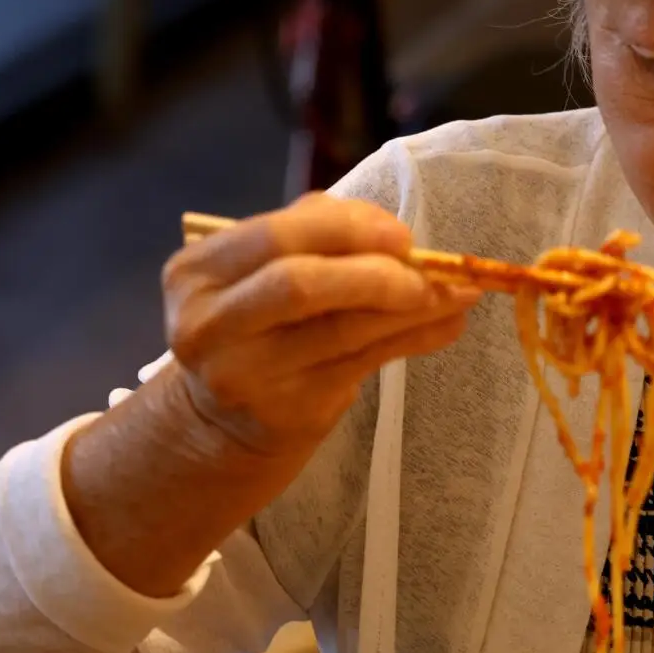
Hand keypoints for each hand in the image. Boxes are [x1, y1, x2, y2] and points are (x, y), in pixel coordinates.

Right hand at [162, 193, 480, 458]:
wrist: (221, 423)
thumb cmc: (253, 327)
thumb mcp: (256, 275)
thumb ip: (311, 236)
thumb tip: (394, 233)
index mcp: (194, 273)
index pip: (274, 235)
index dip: (347, 229)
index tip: (400, 234)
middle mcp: (208, 325)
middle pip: (300, 284)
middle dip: (377, 272)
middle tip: (428, 270)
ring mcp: (246, 375)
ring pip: (342, 329)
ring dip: (413, 308)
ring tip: (458, 293)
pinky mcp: (288, 411)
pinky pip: (364, 365)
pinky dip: (414, 340)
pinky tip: (446, 325)